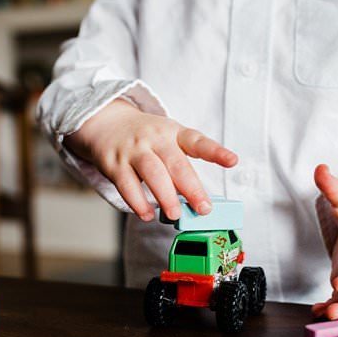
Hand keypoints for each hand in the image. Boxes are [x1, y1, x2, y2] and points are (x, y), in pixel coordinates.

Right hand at [63, 98, 238, 221]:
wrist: (105, 122)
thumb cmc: (144, 137)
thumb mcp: (166, 139)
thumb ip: (181, 164)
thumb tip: (195, 200)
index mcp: (173, 133)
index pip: (197, 141)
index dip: (215, 152)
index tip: (232, 161)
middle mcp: (154, 139)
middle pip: (176, 163)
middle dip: (191, 188)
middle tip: (203, 208)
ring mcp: (133, 150)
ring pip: (152, 173)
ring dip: (165, 196)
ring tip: (175, 214)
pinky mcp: (114, 163)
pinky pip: (126, 185)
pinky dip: (137, 202)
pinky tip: (146, 214)